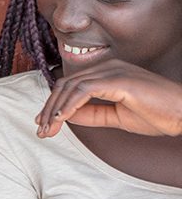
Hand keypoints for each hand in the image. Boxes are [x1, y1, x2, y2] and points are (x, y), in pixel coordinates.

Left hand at [38, 61, 181, 137]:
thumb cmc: (157, 115)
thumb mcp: (116, 117)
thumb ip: (91, 114)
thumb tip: (64, 116)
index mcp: (108, 72)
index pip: (70, 84)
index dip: (53, 104)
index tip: (44, 124)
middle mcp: (108, 67)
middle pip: (65, 84)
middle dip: (49, 108)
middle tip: (42, 131)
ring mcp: (114, 71)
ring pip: (71, 87)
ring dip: (55, 109)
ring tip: (49, 129)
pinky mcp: (119, 80)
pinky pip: (84, 90)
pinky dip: (69, 105)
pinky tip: (62, 120)